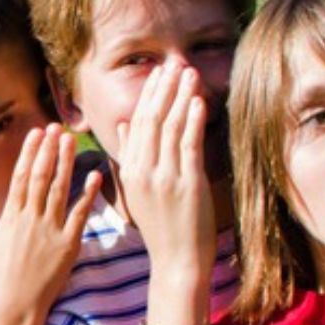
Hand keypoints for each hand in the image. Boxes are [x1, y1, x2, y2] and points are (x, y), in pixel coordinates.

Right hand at [0, 124, 100, 315]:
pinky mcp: (69, 243)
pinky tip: (94, 174)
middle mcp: (31, 218)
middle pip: (41, 177)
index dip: (29, 153)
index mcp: (11, 216)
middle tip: (56, 127)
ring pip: (59, 189)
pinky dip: (88, 194)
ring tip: (71, 140)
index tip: (36, 133)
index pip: (20, 177)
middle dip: (48, 150)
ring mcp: (51, 230)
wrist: (17, 303)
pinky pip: (80, 214)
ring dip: (66, 163)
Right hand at [112, 59, 214, 272]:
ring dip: (180, 96)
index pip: (138, 124)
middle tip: (174, 63)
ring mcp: (164, 178)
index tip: (159, 73)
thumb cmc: (162, 228)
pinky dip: (192, 121)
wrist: (176, 261)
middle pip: (151, 120)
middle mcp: (143, 171)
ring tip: (189, 73)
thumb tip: (127, 124)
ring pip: (170, 127)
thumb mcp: (139, 191)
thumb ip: (132, 155)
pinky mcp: (187, 184)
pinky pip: (188, 145)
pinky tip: (197, 101)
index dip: (149, 95)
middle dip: (163, 88)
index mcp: (130, 171)